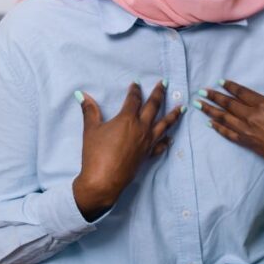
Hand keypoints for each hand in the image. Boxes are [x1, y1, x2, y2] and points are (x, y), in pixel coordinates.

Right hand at [72, 80, 183, 219]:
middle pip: (154, 107)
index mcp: (128, 119)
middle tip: (164, 84)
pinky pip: (161, 145)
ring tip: (181, 108)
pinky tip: (170, 138)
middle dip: (159, 94)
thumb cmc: (96, 153)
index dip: (135, 90)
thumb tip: (82, 95)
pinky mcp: (148, 154)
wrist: (104, 180)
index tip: (136, 84)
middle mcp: (142, 128)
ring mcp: (147, 142)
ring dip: (173, 115)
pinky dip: (166, 140)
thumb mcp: (91, 130)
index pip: (134, 100)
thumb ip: (90, 111)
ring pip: (164, 125)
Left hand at [195, 61, 263, 194]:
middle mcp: (252, 117)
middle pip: (229, 104)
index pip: (242, 93)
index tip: (219, 82)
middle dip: (214, 97)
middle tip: (201, 91)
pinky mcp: (248, 143)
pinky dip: (218, 128)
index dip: (230, 86)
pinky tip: (210, 123)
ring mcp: (248, 131)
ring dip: (210, 111)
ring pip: (224, 118)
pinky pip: (228, 134)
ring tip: (198, 104)